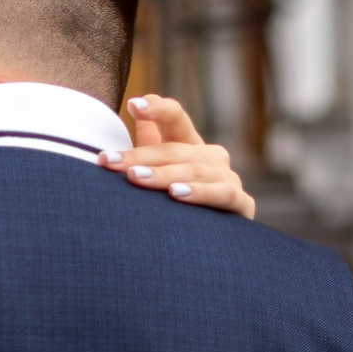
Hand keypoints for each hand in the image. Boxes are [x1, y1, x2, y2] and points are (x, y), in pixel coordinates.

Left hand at [98, 95, 256, 219]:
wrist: (210, 246)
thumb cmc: (175, 205)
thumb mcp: (160, 170)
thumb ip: (149, 141)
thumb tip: (134, 105)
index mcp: (191, 145)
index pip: (176, 118)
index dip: (157, 109)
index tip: (133, 106)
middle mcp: (212, 157)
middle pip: (176, 149)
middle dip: (140, 156)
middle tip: (110, 161)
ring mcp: (228, 179)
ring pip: (195, 171)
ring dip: (164, 175)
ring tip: (136, 177)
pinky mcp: (242, 205)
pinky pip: (223, 195)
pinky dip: (200, 193)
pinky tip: (177, 195)